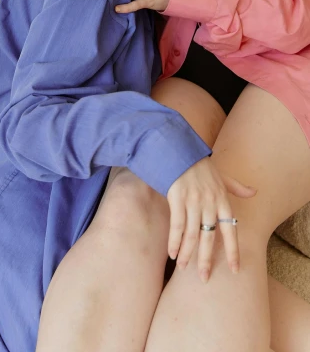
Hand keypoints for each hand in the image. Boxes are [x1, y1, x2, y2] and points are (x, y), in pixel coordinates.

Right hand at [166, 157, 256, 281]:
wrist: (180, 149)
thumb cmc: (200, 164)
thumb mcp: (221, 176)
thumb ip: (236, 187)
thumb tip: (254, 192)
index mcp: (222, 199)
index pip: (231, 230)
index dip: (233, 250)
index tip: (235, 269)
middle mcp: (209, 203)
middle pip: (210, 237)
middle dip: (206, 259)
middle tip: (204, 278)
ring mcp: (193, 201)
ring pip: (192, 234)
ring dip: (187, 253)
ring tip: (184, 268)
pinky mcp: (177, 198)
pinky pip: (177, 225)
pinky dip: (174, 241)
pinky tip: (172, 253)